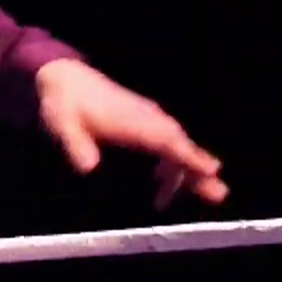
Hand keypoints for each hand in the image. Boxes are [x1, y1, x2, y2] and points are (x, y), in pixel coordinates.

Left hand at [34, 58, 227, 207]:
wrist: (66, 79)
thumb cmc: (64, 105)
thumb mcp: (62, 125)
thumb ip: (75, 145)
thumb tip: (88, 167)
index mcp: (132, 121)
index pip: (167, 140)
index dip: (190, 156)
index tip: (212, 170)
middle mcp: (147, 119)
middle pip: (180, 146)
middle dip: (199, 170)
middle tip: (219, 195)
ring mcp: (148, 119)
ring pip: (176, 146)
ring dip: (185, 173)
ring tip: (175, 203)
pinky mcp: (145, 122)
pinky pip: (167, 145)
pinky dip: (172, 164)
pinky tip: (162, 184)